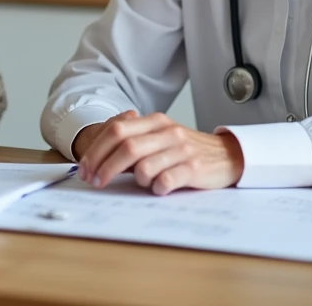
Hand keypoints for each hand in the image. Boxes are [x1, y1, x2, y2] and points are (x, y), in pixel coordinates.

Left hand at [75, 112, 243, 195]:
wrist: (227, 155)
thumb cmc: (186, 151)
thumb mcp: (159, 138)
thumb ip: (133, 142)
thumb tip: (97, 158)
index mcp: (155, 122)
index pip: (116, 131)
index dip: (96, 150)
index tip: (85, 169)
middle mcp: (167, 132)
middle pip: (125, 147)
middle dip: (104, 167)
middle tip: (95, 182)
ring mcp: (181, 150)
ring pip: (143, 166)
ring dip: (135, 179)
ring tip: (142, 183)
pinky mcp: (194, 168)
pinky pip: (165, 180)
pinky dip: (156, 188)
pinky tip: (159, 189)